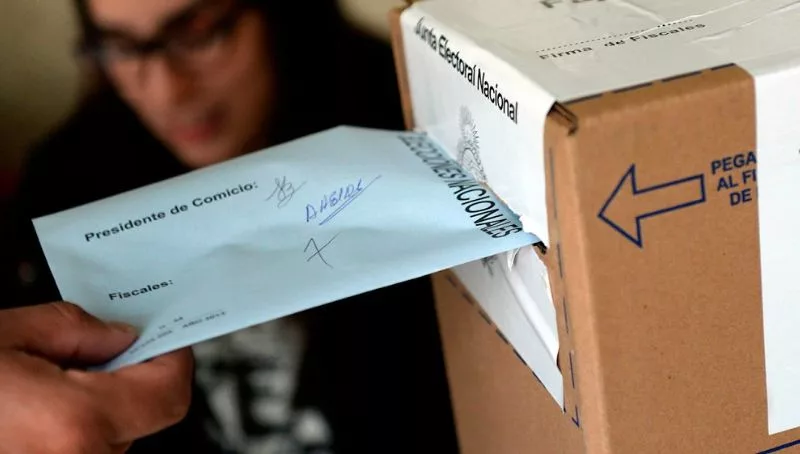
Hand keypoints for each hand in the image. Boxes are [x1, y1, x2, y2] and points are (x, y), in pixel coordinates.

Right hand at [0, 302, 193, 453]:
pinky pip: (81, 449)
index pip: (169, 392)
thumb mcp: (4, 334)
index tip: (162, 335)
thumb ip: (72, 330)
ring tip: (43, 380)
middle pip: (140, 414)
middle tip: (91, 348)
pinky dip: (70, 426)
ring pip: (110, 435)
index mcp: (75, 421)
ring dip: (93, 405)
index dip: (172, 357)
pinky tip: (33, 406)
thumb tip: (117, 335)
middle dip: (125, 376)